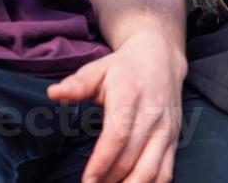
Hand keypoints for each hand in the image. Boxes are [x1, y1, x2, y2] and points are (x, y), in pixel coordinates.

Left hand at [47, 30, 185, 182]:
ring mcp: (166, 129)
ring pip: (151, 171)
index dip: (102, 162)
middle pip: (131, 158)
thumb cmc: (124, 67)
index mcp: (130, 95)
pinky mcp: (174, 139)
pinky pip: (165, 172)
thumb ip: (77, 84)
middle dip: (109, 180)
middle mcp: (152, 115)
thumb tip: (53, 93)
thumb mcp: (98, 69)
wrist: (161, 58)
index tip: (86, 180)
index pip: (118, 136)